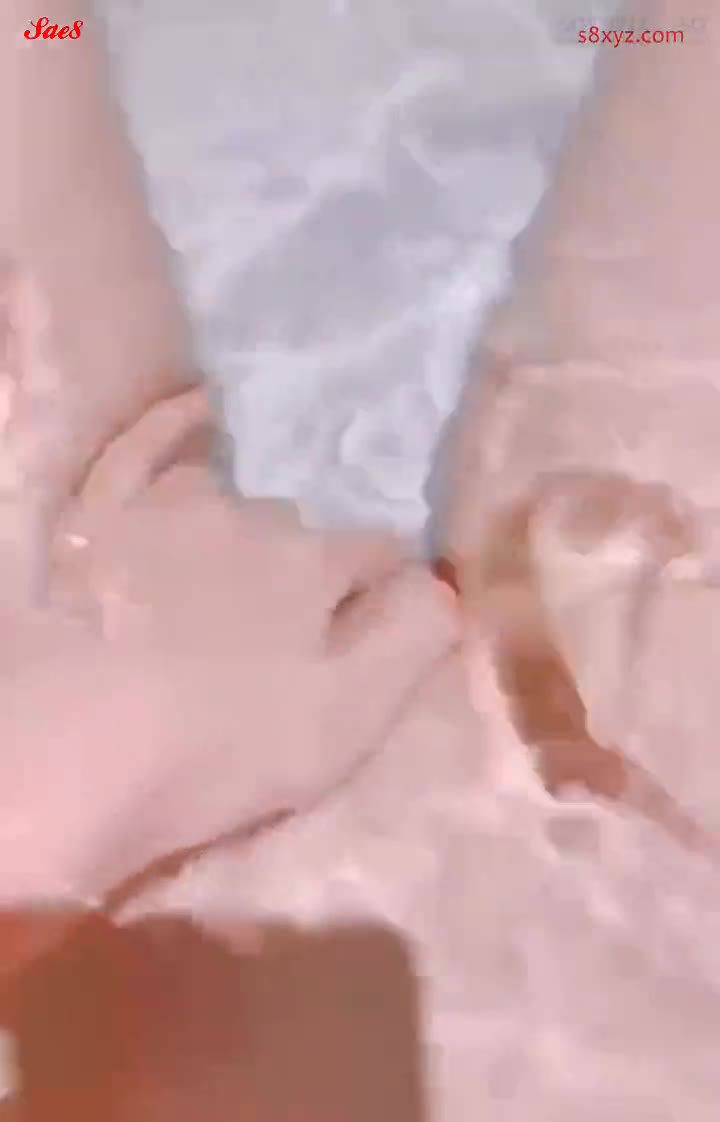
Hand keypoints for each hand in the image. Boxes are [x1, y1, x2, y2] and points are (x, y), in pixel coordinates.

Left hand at [0, 460, 456, 910]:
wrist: (63, 757)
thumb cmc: (217, 752)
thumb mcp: (348, 719)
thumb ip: (413, 639)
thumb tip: (447, 581)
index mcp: (316, 564)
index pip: (383, 554)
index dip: (390, 590)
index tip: (382, 626)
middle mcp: (250, 515)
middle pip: (305, 529)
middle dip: (311, 568)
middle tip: (288, 630)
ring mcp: (167, 505)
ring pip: (232, 492)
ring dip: (246, 523)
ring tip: (234, 568)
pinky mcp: (98, 514)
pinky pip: (144, 444)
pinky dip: (175, 424)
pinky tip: (195, 412)